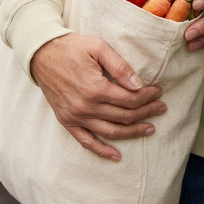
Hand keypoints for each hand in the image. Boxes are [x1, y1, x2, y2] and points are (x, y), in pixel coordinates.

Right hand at [30, 34, 165, 160]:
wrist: (42, 55)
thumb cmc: (73, 47)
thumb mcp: (99, 48)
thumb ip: (120, 66)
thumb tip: (138, 84)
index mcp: (95, 88)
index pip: (130, 99)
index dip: (148, 96)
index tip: (159, 91)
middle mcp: (85, 107)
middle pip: (124, 116)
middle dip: (146, 112)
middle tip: (161, 108)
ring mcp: (75, 117)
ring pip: (110, 132)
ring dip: (132, 132)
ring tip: (150, 128)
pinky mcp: (67, 122)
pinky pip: (86, 142)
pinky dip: (102, 150)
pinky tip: (117, 155)